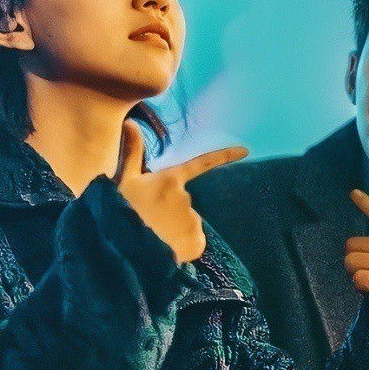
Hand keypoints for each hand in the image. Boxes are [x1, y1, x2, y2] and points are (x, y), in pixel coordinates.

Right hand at [114, 123, 246, 263]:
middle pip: (184, 202)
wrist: (124, 247)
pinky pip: (192, 240)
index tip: (246, 150)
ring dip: (176, 228)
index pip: (202, 163)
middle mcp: (186, 197)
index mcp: (171, 179)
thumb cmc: (123, 209)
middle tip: (150, 219)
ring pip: (188, 221)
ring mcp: (193, 220)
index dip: (224, 156)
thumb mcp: (124, 181)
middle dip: (171, 211)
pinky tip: (166, 247)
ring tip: (155, 235)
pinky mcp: (196, 240)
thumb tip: (130, 121)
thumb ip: (132, 152)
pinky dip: (183, 244)